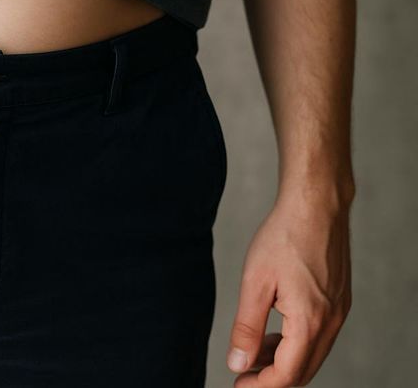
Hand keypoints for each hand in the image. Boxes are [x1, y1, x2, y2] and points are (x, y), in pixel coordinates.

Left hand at [227, 188, 351, 385]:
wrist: (316, 207)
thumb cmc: (283, 238)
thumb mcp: (255, 283)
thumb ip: (247, 327)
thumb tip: (238, 363)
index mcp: (310, 321)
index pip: (287, 374)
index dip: (261, 385)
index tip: (238, 384)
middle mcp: (331, 322)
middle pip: (303, 371)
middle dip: (272, 377)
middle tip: (242, 373)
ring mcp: (339, 312)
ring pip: (312, 354)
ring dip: (284, 360)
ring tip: (253, 351)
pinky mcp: (339, 301)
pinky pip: (319, 336)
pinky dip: (296, 343)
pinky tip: (274, 331)